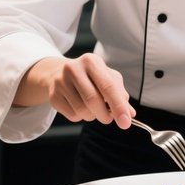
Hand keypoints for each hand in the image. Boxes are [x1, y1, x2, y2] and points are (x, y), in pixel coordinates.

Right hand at [16, 54, 133, 128]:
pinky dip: (81, 117)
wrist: (59, 73)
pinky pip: (72, 116)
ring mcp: (60, 82)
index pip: (108, 87)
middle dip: (105, 115)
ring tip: (94, 109)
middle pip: (93, 100)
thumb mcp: (107, 78)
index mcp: (91, 61)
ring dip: (93, 116)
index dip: (118, 106)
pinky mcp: (54, 96)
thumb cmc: (90, 77)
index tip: (126, 122)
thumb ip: (120, 95)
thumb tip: (130, 113)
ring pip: (82, 111)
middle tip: (109, 118)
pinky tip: (80, 107)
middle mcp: (74, 68)